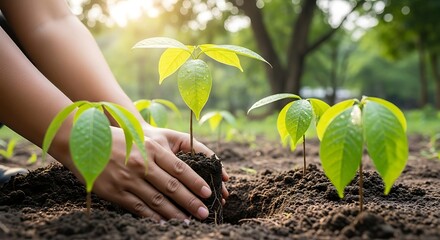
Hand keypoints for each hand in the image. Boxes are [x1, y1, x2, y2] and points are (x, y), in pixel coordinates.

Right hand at [85, 126, 227, 220]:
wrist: (85, 142)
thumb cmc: (120, 139)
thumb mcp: (143, 139)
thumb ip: (162, 153)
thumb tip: (185, 169)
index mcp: (152, 149)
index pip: (180, 169)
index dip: (195, 182)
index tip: (208, 193)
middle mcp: (142, 164)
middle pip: (172, 187)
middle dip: (190, 201)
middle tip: (204, 212)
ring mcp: (128, 180)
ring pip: (157, 201)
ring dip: (174, 213)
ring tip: (188, 221)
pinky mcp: (116, 192)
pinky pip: (139, 208)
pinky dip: (153, 217)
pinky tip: (164, 222)